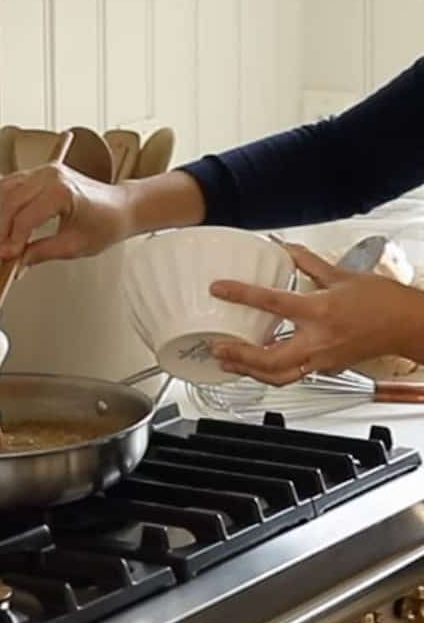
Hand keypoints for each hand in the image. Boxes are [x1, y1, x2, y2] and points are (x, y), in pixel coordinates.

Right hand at [0, 163, 132, 264]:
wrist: (121, 207)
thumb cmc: (106, 223)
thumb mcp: (73, 246)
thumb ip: (40, 253)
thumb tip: (17, 262)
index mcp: (62, 192)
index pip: (24, 218)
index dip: (12, 242)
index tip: (6, 258)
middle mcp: (51, 176)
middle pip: (10, 202)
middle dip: (3, 230)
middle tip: (3, 253)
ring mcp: (46, 170)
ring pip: (7, 190)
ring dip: (3, 216)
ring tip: (8, 239)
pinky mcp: (42, 172)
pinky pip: (14, 185)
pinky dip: (8, 204)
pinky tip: (12, 222)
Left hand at [210, 244, 423, 384]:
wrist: (410, 325)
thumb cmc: (383, 301)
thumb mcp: (342, 275)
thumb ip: (307, 263)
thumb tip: (283, 246)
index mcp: (319, 311)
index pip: (272, 302)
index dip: (241, 294)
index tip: (219, 289)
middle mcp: (318, 340)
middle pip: (270, 359)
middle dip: (239, 357)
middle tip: (217, 348)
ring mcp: (322, 359)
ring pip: (279, 376)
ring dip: (250, 372)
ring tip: (228, 363)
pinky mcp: (326, 368)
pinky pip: (292, 375)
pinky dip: (270, 373)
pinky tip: (256, 365)